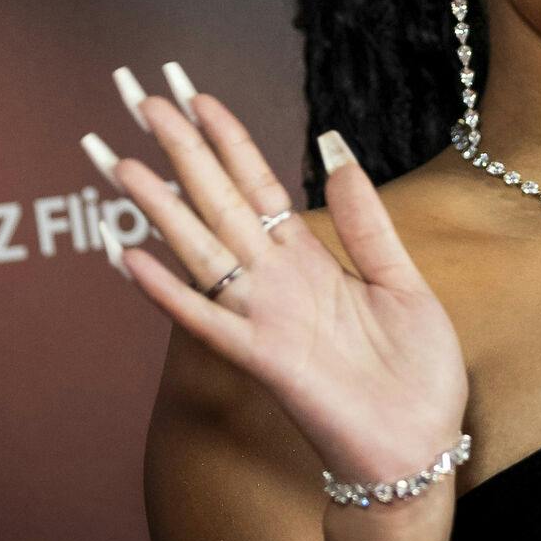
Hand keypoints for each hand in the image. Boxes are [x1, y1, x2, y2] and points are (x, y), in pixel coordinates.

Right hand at [85, 65, 469, 494]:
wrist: (419, 447)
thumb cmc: (414, 374)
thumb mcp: (403, 282)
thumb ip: (367, 222)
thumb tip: (336, 150)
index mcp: (308, 259)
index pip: (255, 182)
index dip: (225, 137)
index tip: (192, 93)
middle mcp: (276, 281)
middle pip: (216, 200)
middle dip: (179, 150)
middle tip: (139, 98)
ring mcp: (264, 318)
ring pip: (200, 249)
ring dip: (159, 207)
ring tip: (120, 162)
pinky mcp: (263, 359)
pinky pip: (206, 320)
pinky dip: (167, 291)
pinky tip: (129, 257)